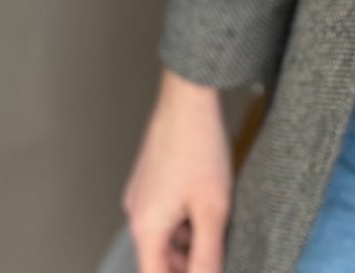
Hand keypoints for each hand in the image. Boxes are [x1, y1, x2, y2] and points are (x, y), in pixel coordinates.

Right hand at [122, 70, 233, 272]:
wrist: (189, 98)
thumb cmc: (200, 149)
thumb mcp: (212, 210)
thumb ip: (207, 255)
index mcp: (145, 228)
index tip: (205, 272)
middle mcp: (136, 213)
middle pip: (158, 257)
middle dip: (186, 263)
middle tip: (218, 255)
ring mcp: (141, 193)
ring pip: (164, 233)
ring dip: (187, 240)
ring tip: (218, 227)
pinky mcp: (150, 177)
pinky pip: (164, 211)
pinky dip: (184, 218)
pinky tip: (208, 205)